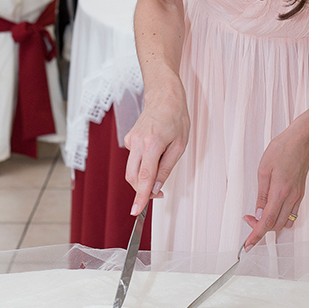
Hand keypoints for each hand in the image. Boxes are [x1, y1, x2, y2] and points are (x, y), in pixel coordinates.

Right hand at [124, 89, 189, 214]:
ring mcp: (130, 140)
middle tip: (159, 193)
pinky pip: (134, 159)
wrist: (164, 96)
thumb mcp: (180, 145)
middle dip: (143, 190)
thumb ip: (167, 168)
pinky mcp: (128, 139)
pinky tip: (155, 151)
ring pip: (131, 170)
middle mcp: (137, 143)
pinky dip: (142, 164)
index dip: (141, 197)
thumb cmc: (176, 118)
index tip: (136, 211)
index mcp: (152, 144)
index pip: (144, 177)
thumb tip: (157, 186)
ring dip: (143, 178)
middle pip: (133, 177)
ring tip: (161, 167)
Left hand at [242, 121, 308, 249]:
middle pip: (276, 226)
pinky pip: (292, 214)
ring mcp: (298, 196)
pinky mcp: (301, 193)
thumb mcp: (264, 170)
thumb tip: (259, 214)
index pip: (267, 222)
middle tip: (249, 218)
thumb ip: (262, 195)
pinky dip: (281, 217)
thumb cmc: (282, 149)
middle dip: (261, 227)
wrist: (302, 140)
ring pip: (285, 222)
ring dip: (272, 224)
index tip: (249, 244)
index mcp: (280, 192)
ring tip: (260, 214)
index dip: (256, 235)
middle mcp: (291, 198)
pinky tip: (272, 209)